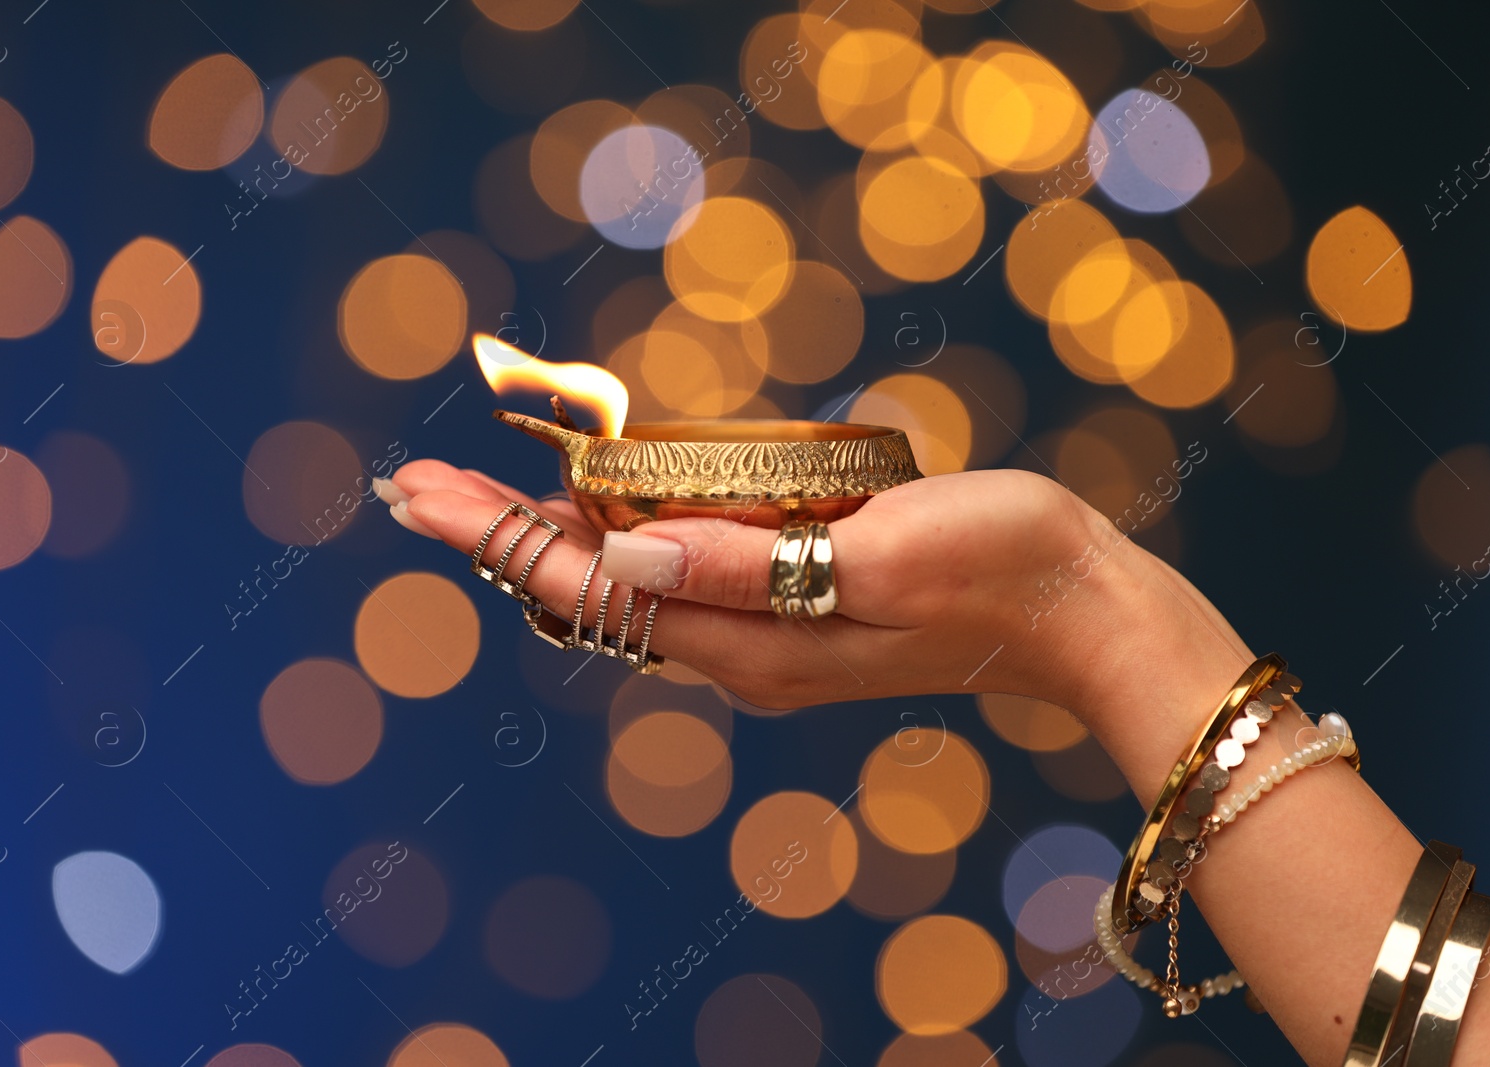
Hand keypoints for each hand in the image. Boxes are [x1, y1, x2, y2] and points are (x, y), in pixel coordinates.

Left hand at [388, 459, 1229, 719]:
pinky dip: (617, 547)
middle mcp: (741, 649)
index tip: (418, 495)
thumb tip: (625, 550)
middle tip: (413, 489)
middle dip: (497, 537)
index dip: (498, 534)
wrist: (1076, 612)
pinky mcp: (794, 614)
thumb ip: (750, 565)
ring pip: (627, 588)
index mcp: (751, 637)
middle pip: (590, 589)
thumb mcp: (878, 557)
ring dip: (547, 542)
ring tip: (475, 504)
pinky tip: (596, 522)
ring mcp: (766, 638)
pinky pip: (679, 583)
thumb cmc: (995, 566)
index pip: (592, 581)